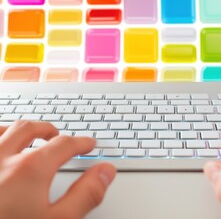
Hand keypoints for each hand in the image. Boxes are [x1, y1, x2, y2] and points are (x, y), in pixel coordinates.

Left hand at [0, 120, 115, 218]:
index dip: (81, 143)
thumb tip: (105, 171)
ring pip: (4, 130)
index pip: (64, 144)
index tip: (88, 144)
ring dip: (21, 130)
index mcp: (29, 169)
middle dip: (49, 129)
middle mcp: (2, 158)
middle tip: (59, 135)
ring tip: (31, 136)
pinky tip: (0, 146)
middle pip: (31, 129)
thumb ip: (86, 194)